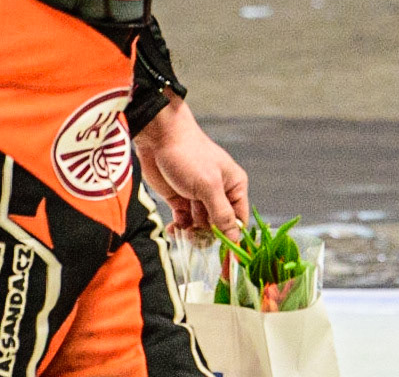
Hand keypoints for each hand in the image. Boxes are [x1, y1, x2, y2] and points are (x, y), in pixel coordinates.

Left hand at [133, 95, 248, 235]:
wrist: (159, 138)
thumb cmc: (190, 156)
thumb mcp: (208, 186)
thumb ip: (221, 214)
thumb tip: (235, 238)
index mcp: (234, 187)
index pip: (239, 222)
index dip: (233, 240)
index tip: (227, 262)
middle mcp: (219, 195)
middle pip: (219, 228)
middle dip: (208, 236)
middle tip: (194, 235)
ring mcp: (199, 198)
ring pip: (201, 228)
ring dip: (192, 233)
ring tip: (181, 228)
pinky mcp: (180, 200)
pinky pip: (184, 223)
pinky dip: (179, 228)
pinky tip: (173, 228)